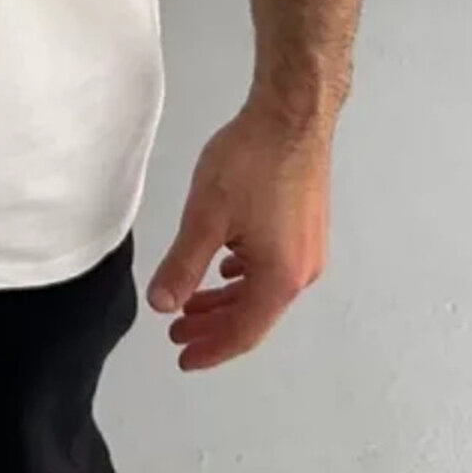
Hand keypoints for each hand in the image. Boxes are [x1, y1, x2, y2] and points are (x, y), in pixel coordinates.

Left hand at [146, 98, 332, 369]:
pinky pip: (272, 267)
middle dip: (214, 327)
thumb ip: (183, 265)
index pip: (243, 331)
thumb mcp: (206, 217)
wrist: (293, 115)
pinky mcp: (307, 226)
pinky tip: (223, 266)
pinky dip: (243, 276)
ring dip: (226, 300)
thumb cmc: (251, 163)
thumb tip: (162, 307)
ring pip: (263, 289)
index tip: (181, 357)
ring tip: (191, 302)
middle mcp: (303, 271)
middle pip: (255, 314)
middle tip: (176, 333)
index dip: (210, 349)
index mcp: (280, 277)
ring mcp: (309, 249)